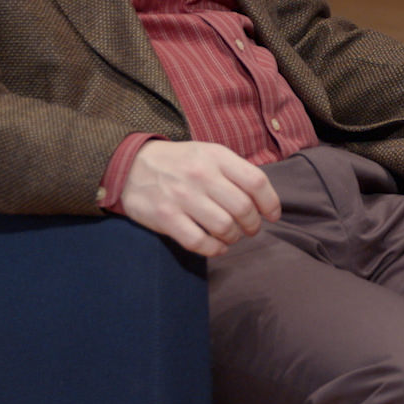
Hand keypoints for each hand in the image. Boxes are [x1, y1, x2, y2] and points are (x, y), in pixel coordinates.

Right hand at [120, 140, 281, 256]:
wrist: (131, 164)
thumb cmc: (180, 163)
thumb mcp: (208, 154)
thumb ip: (234, 172)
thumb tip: (263, 200)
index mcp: (216, 157)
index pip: (256, 181)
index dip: (270, 203)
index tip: (272, 215)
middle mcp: (200, 175)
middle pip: (242, 208)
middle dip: (253, 225)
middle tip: (250, 229)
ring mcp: (182, 197)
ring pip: (223, 227)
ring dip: (234, 237)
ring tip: (232, 236)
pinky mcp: (165, 217)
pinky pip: (199, 242)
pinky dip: (214, 249)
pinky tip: (217, 247)